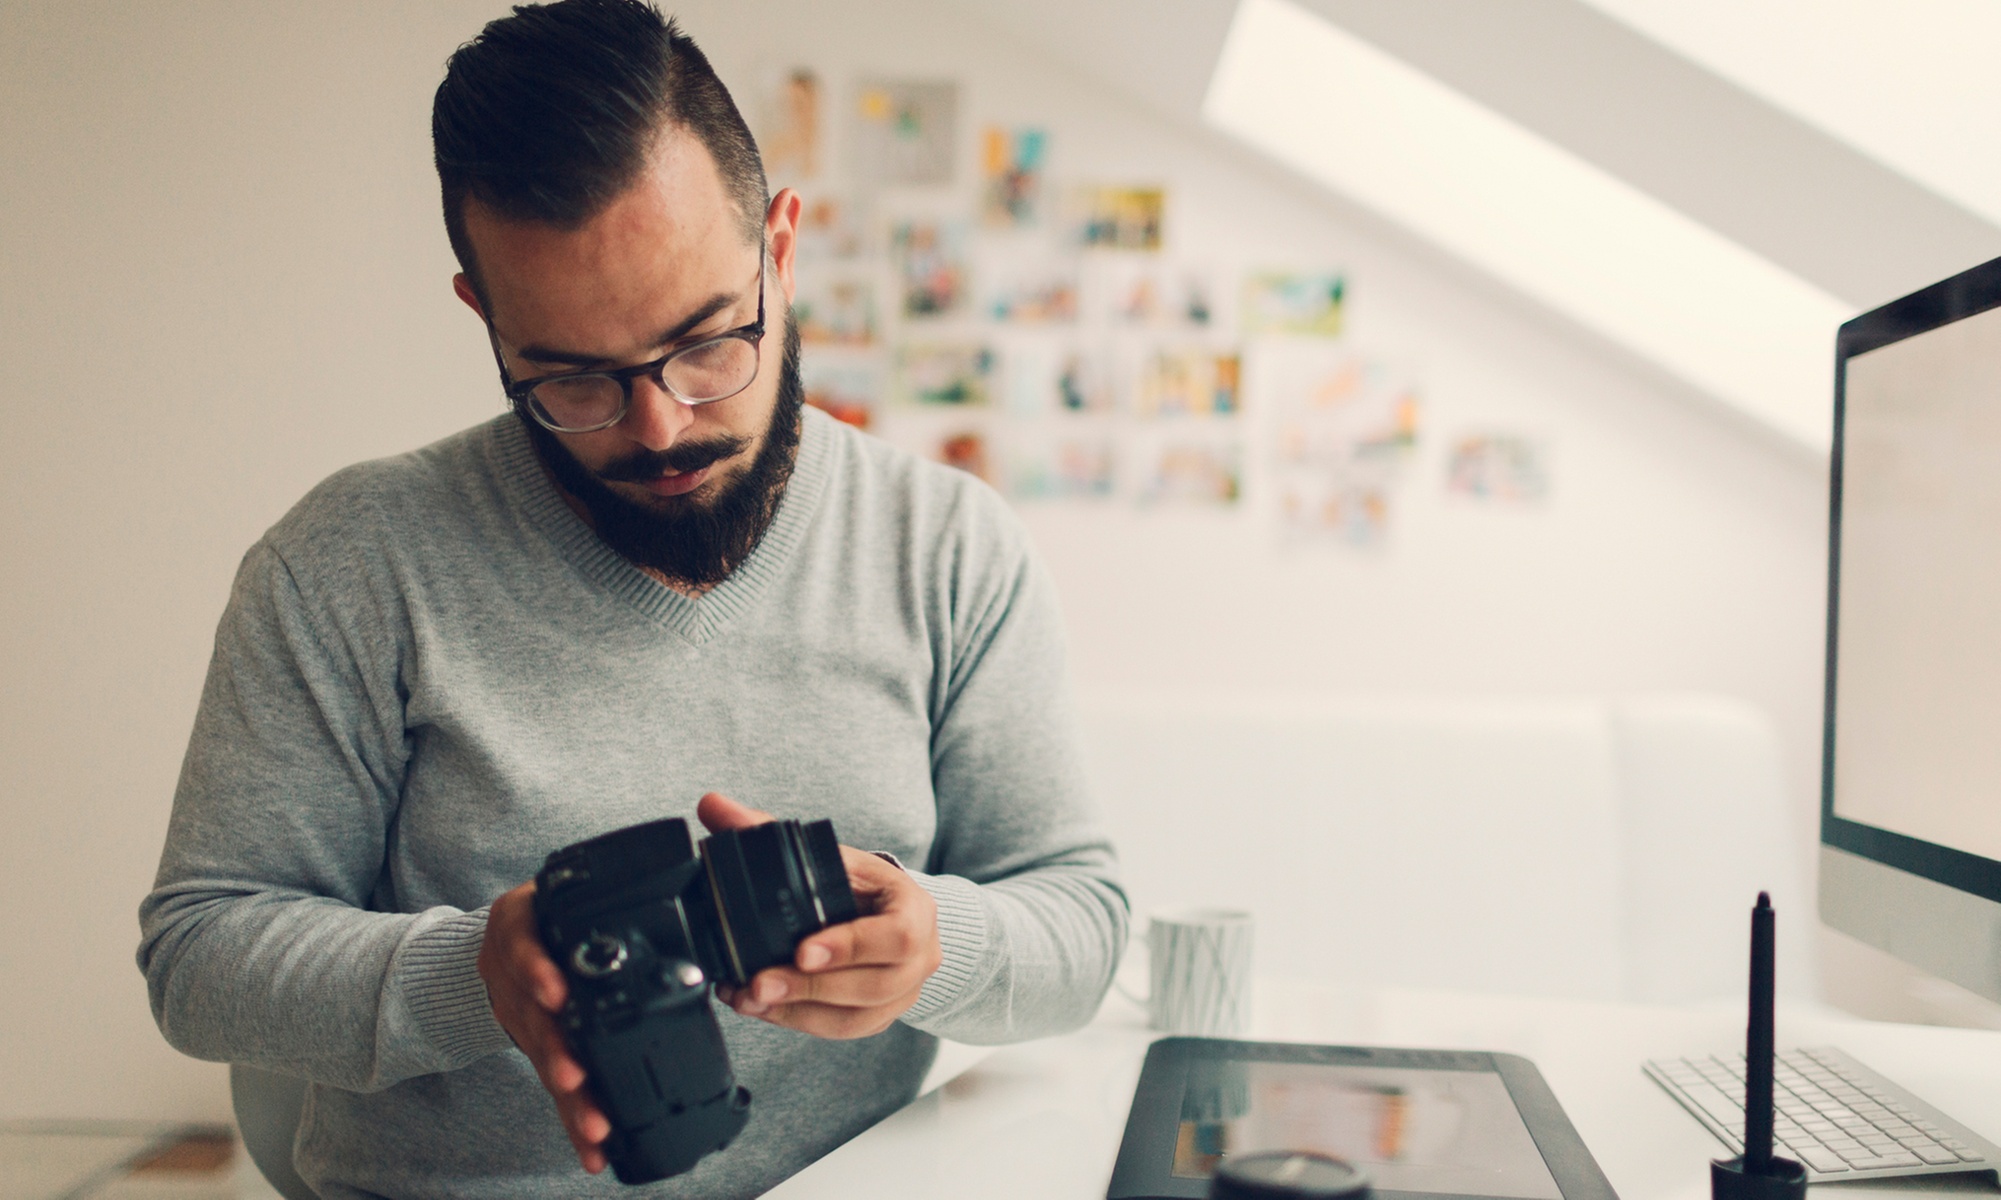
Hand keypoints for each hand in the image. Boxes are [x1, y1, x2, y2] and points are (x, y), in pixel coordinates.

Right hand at [478, 879, 609, 1174]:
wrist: (508, 934)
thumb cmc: (550, 911)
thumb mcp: (559, 892)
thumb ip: (600, 897)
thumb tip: (681, 903)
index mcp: (520, 925)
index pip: (522, 945)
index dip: (537, 972)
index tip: (556, 996)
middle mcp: (512, 975)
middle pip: (533, 1017)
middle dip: (557, 1051)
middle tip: (575, 1076)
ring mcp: (518, 1014)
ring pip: (544, 1059)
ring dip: (569, 1095)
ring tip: (594, 1124)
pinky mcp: (532, 1046)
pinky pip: (552, 1082)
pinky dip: (573, 1116)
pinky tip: (594, 1147)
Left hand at [698, 792, 941, 1038]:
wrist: (894, 917)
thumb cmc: (861, 885)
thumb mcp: (830, 855)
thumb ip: (768, 831)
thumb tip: (712, 805)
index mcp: (915, 910)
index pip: (894, 936)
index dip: (848, 946)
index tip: (802, 951)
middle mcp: (920, 958)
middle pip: (871, 985)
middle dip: (809, 987)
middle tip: (758, 983)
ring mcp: (902, 994)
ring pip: (855, 1018)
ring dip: (797, 1011)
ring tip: (750, 999)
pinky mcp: (879, 1018)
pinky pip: (841, 1030)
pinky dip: (797, 1022)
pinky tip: (763, 1009)